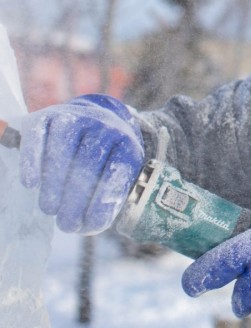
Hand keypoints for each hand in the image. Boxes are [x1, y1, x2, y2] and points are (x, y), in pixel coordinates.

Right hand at [19, 94, 143, 233]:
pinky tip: (31, 183)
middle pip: (89, 161)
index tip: (91, 226)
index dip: (104, 201)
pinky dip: (32, 159)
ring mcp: (76, 116)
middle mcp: (104, 124)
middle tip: (66, 224)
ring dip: (54, 182)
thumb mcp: (120, 174)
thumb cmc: (107, 158)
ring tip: (50, 209)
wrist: (96, 118)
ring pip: (62, 147)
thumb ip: (111, 198)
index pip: (119, 170)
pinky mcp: (48, 116)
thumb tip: (92, 225)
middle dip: (76, 198)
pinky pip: (37, 135)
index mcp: (127, 142)